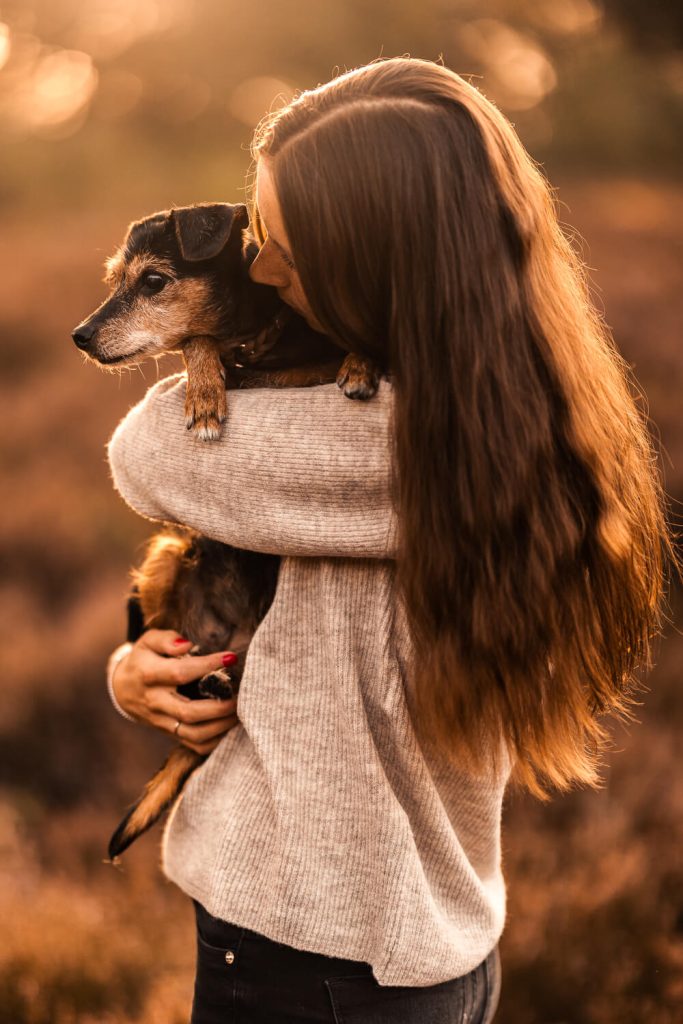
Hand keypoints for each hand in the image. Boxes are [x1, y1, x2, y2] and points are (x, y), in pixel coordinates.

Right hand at [112, 629, 239, 754]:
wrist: (123, 690)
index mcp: (149, 675)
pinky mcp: (170, 733)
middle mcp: (155, 702)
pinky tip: (230, 726)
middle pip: (188, 712)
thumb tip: (186, 644)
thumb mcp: (148, 642)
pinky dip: (216, 740)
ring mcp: (162, 721)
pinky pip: (195, 745)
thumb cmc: (143, 660)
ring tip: (239, 712)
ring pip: (193, 734)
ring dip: (221, 726)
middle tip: (239, 695)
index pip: (180, 673)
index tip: (231, 658)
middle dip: (218, 706)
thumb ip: (166, 639)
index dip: (207, 665)